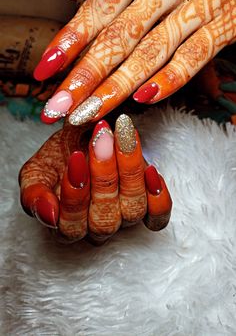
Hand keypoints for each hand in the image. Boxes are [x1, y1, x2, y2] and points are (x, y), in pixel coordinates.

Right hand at [19, 115, 171, 243]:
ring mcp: (125, 220)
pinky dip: (158, 197)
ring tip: (124, 136)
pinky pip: (158, 217)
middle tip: (102, 137)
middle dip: (104, 175)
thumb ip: (34, 192)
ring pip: (132, 211)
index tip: (76, 155)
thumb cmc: (62, 155)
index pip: (71, 225)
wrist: (87, 138)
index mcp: (65, 226)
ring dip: (129, 172)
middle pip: (104, 219)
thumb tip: (48, 213)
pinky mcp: (149, 211)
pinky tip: (151, 170)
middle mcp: (96, 228)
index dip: (75, 194)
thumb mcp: (37, 169)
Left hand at [34, 0, 235, 125]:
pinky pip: (194, 58)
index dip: (70, 40)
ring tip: (91, 111)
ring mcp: (198, 5)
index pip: (100, 6)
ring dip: (119, 86)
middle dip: (87, 74)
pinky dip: (169, 80)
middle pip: (122, 34)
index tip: (47, 70)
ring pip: (153, 51)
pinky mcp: (224, 27)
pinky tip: (144, 98)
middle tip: (62, 105)